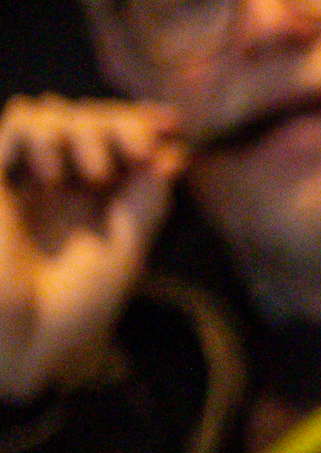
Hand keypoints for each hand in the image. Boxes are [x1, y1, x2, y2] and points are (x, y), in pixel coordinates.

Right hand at [1, 96, 181, 405]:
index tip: (173, 123)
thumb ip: (146, 200)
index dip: (141, 122)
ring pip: (48, 113)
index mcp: (95, 199)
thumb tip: (173, 152)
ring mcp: (24, 178)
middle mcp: (59, 183)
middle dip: (117, 122)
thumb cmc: (76, 306)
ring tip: (95, 173)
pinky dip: (41, 134)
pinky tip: (53, 174)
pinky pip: (16, 125)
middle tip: (139, 149)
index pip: (116, 140)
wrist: (26, 340)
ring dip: (81, 127)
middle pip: (85, 118)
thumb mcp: (126, 249)